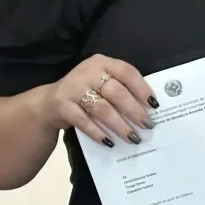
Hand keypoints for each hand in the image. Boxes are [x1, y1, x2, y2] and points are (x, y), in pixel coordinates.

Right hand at [38, 55, 157, 147]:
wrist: (49, 101)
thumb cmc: (86, 92)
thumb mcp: (101, 81)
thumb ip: (121, 88)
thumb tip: (148, 109)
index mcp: (102, 62)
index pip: (127, 72)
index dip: (142, 89)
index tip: (154, 105)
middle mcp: (88, 72)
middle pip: (116, 92)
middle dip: (134, 111)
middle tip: (148, 125)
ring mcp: (74, 88)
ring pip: (102, 109)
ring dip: (120, 125)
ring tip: (133, 138)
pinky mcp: (62, 105)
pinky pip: (84, 122)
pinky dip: (98, 133)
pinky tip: (109, 142)